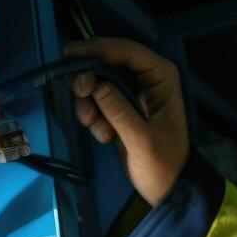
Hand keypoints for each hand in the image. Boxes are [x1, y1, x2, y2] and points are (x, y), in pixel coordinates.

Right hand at [64, 37, 189, 205]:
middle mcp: (145, 77)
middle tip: (80, 94)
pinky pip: (94, 101)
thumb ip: (119, 111)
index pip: (126, 50)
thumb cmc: (163, 164)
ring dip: (89, 104)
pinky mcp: (118, 107)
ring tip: (101, 131)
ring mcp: (130, 92)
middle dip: (88, 79)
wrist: (166, 188)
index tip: (70, 55)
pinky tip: (106, 137)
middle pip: (106, 61)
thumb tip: (95, 85)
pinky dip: (94, 117)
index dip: (97, 48)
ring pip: (95, 81)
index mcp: (160, 75)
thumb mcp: (142, 140)